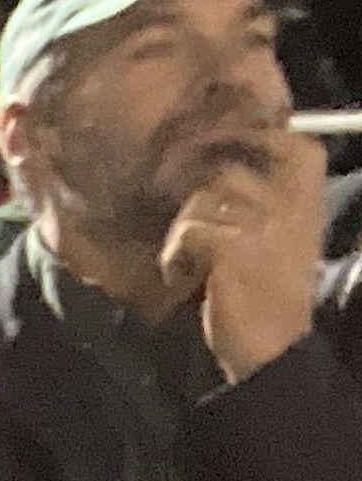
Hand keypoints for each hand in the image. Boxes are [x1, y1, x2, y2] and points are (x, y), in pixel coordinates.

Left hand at [161, 129, 325, 381]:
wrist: (271, 346)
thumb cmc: (264, 289)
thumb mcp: (274, 232)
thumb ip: (258, 191)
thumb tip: (208, 148)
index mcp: (308, 192)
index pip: (284, 138)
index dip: (242, 134)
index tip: (209, 145)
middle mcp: (293, 200)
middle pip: (228, 164)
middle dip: (192, 183)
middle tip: (178, 207)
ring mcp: (267, 223)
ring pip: (201, 200)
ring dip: (183, 231)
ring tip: (189, 261)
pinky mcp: (236, 249)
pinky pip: (187, 231)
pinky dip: (174, 257)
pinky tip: (182, 277)